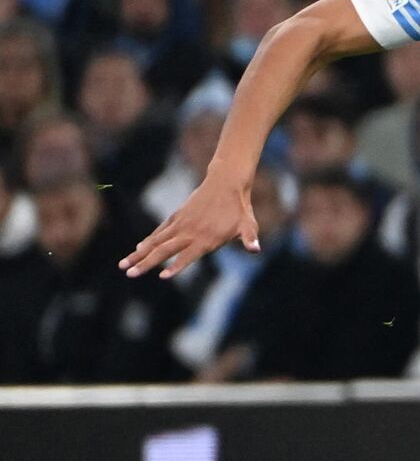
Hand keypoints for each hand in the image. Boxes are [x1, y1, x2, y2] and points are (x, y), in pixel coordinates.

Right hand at [120, 168, 259, 278]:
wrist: (226, 183)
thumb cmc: (239, 209)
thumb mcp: (248, 225)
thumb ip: (249, 238)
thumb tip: (255, 249)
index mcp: (207, 239)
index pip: (188, 256)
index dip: (177, 266)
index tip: (162, 277)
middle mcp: (190, 232)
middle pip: (164, 250)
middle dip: (146, 263)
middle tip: (129, 274)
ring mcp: (181, 224)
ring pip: (156, 241)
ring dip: (139, 254)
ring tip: (123, 265)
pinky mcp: (177, 217)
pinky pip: (160, 231)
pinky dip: (149, 240)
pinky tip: (138, 249)